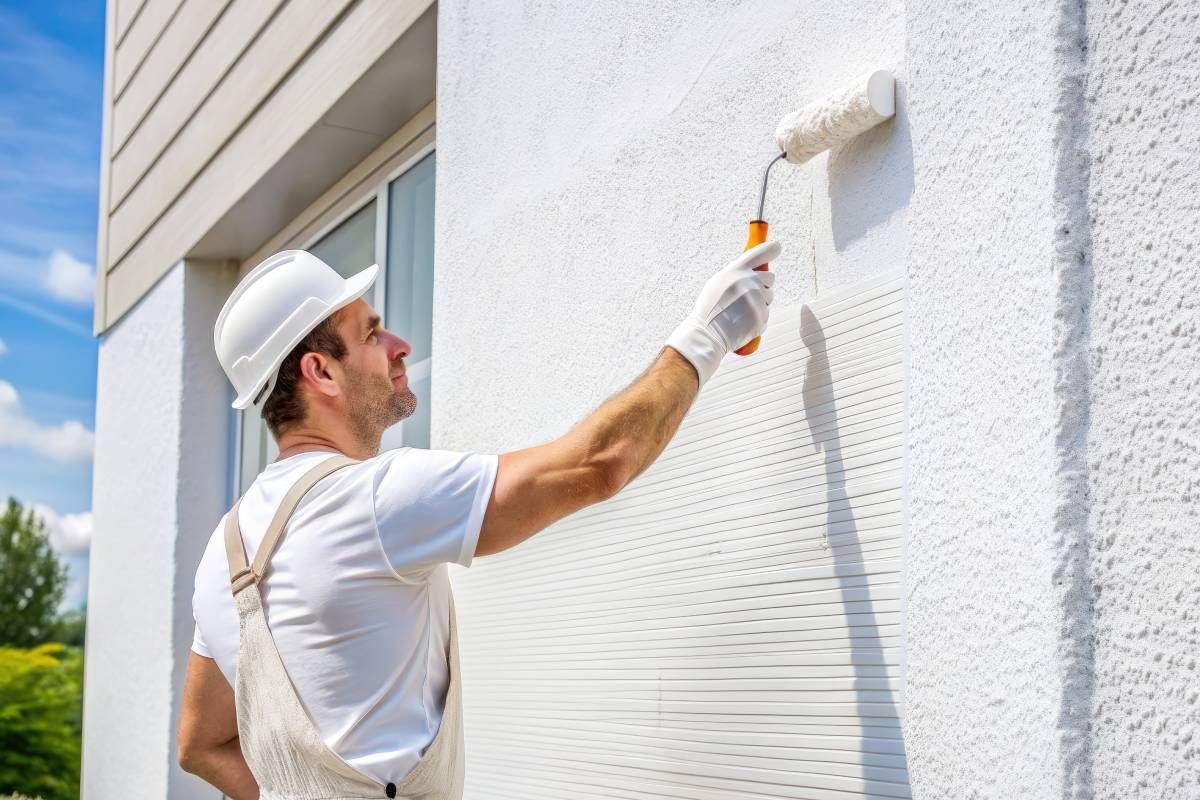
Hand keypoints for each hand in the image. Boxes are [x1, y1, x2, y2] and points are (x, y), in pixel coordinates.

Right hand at [666, 240, 779, 386]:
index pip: (761, 252)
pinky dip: (757, 319)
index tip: (777, 246)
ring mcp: (757, 300)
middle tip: (747, 296)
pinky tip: (742, 322)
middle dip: (763, 285)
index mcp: (736, 271)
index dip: (771, 248)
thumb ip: (736, 274)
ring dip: (761, 302)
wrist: (707, 335)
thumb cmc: (709, 310)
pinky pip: (766, 314)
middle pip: (770, 277)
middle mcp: (749, 282)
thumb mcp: (718, 283)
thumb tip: (754, 269)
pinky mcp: (762, 317)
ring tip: (741, 311)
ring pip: (770, 296)